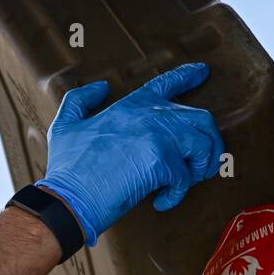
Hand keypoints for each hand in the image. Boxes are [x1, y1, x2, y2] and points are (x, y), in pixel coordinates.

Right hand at [35, 62, 223, 244]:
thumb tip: (101, 88)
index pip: (166, 83)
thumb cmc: (66, 170)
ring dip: (199, 168)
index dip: (188, 75)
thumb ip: (80, 100)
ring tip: (185, 182)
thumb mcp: (64, 126)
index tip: (202, 72)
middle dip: (209, 142)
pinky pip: (185, 179)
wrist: (68, 198)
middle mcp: (149, 116)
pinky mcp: (162, 163)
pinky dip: (177, 195)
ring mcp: (158, 137)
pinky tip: (162, 202)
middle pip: (200, 118)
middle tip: (202, 163)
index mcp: (130, 106)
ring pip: (203, 146)